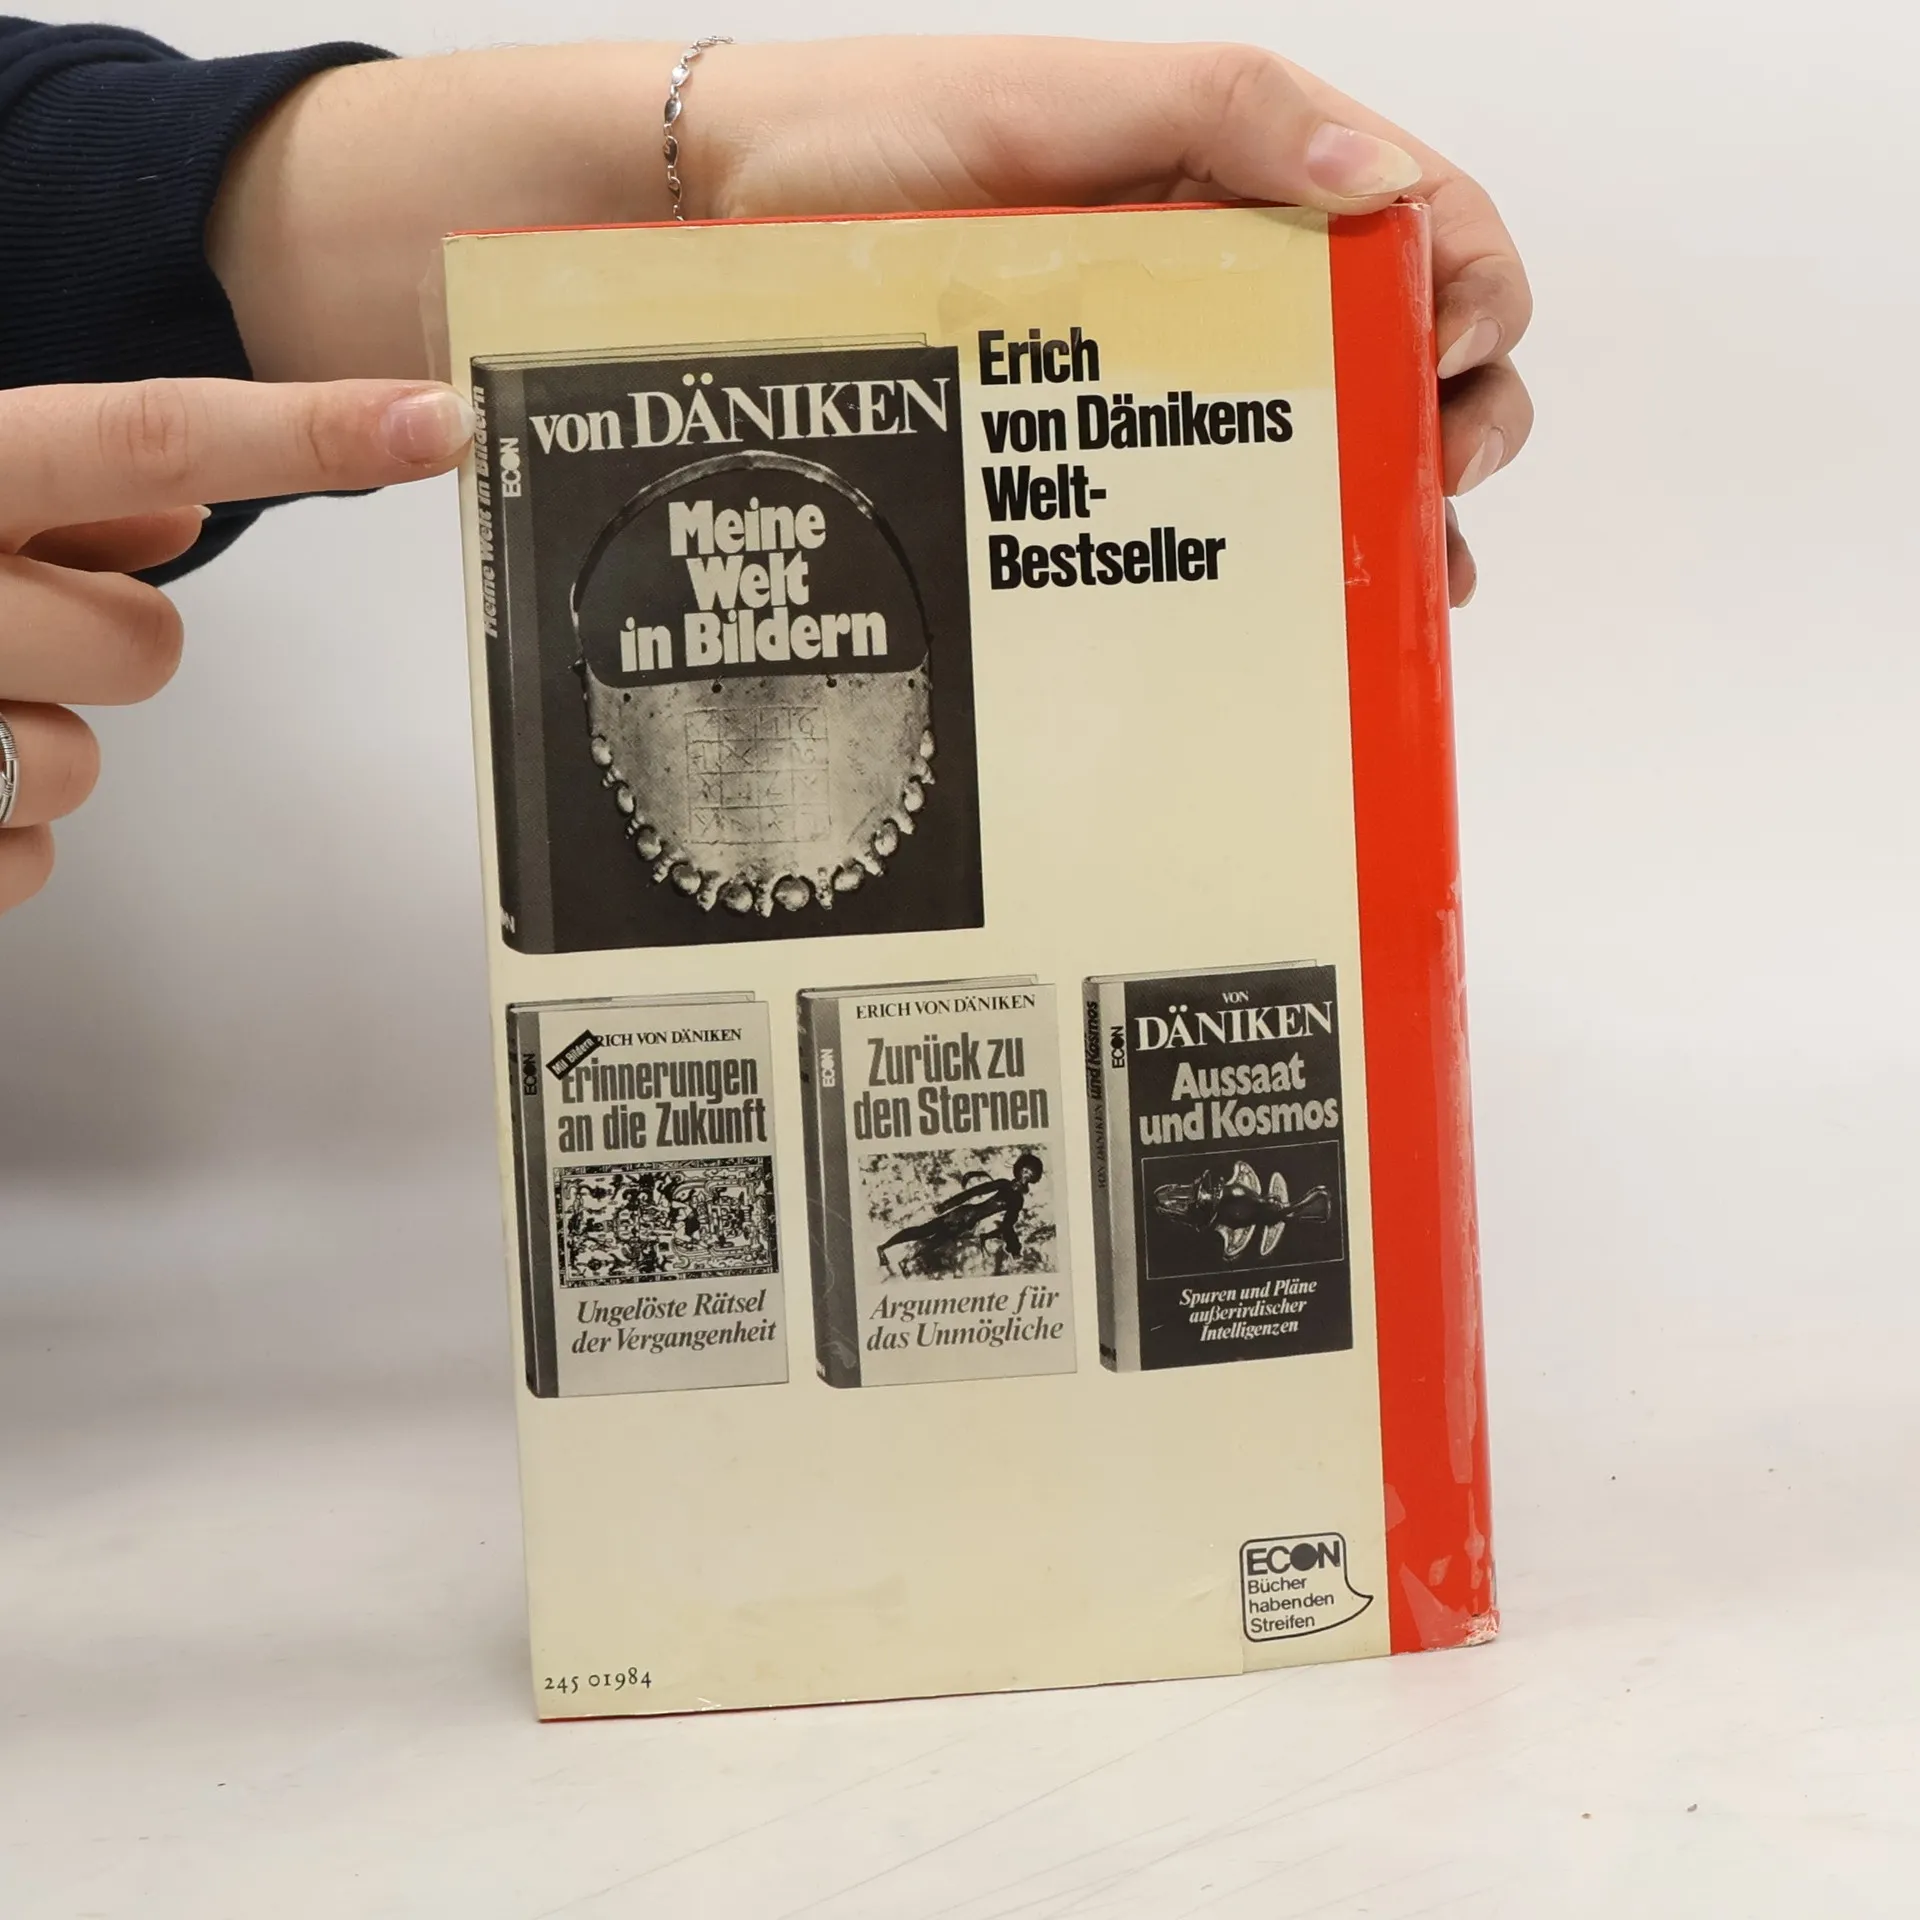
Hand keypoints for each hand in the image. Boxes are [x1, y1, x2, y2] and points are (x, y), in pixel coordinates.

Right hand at [0, 378, 472, 917]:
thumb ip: (52, 487)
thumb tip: (179, 495)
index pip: (149, 439)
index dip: (307, 434)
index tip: (439, 424)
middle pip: (148, 643)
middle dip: (105, 641)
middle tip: (16, 629)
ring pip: (86, 767)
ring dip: (46, 739)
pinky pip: (35, 857)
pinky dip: (0, 829)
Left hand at [693, 40, 1529, 607]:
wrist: (738, 207)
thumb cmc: (886, 133)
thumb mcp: (1068, 104)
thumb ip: (1232, 119)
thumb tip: (1384, 185)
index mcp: (1245, 175)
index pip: (1422, 220)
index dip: (1474, 287)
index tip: (1453, 358)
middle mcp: (1225, 275)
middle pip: (1400, 344)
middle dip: (1460, 409)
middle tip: (1438, 474)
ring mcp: (1163, 367)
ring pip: (1322, 438)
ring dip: (1390, 503)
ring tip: (1409, 576)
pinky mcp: (1092, 442)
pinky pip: (1208, 497)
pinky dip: (1279, 547)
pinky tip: (1309, 600)